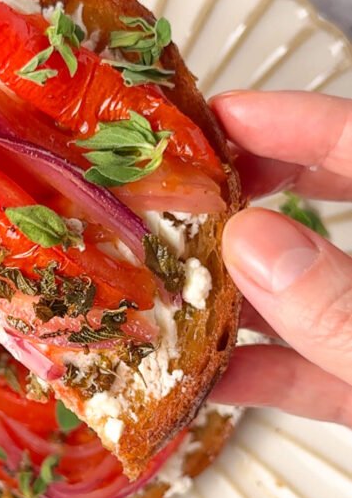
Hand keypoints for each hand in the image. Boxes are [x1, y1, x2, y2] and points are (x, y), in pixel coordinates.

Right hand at [210, 90, 351, 426]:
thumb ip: (342, 307)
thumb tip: (250, 242)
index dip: (293, 122)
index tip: (219, 118)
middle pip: (329, 204)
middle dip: (248, 197)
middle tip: (179, 194)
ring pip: (308, 298)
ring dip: (237, 298)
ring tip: (164, 287)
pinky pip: (315, 374)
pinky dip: (263, 375)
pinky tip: (206, 379)